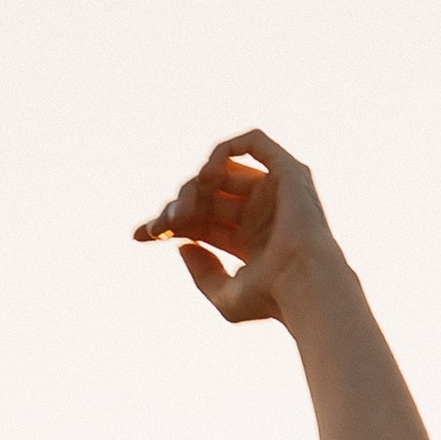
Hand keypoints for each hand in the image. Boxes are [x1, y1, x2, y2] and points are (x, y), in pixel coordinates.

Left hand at [133, 129, 336, 324]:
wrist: (301, 283)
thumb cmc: (269, 298)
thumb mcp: (223, 295)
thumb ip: (202, 272)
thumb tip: (184, 244)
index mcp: (248, 241)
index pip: (200, 221)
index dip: (167, 223)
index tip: (139, 236)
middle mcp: (260, 214)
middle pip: (204, 197)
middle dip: (176, 208)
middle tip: (164, 227)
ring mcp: (274, 192)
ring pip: (221, 172)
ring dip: (193, 187)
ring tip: (184, 212)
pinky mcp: (288, 171)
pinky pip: (253, 141)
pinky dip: (223, 152)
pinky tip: (206, 177)